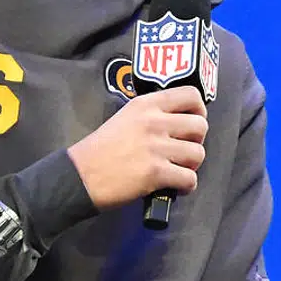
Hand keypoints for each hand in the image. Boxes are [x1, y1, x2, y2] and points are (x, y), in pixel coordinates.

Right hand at [68, 87, 207, 209]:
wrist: (80, 175)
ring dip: (192, 165)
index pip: (191, 94)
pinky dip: (186, 186)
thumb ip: (152, 115)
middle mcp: (154, 122)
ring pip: (198, 154)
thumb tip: (178, 123)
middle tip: (183, 150)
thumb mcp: (125, 117)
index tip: (193, 121)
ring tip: (178, 169)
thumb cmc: (100, 149)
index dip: (199, 110)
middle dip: (197, 141)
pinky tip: (175, 186)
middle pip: (200, 126)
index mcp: (146, 105)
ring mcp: (156, 147)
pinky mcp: (156, 173)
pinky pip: (190, 179)